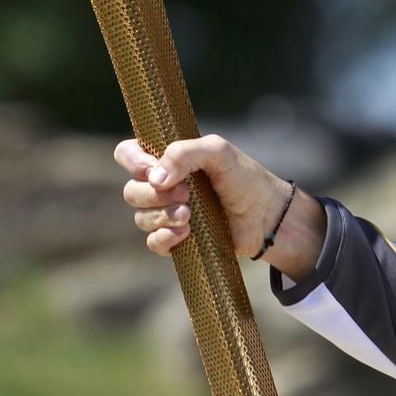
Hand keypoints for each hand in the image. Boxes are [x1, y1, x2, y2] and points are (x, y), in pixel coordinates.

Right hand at [114, 134, 325, 278]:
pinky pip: (153, 242)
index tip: (152, 171)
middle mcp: (163, 184)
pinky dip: (163, 238)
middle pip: (131, 190)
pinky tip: (185, 233)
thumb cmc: (245, 177)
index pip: (127, 154)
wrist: (268, 216)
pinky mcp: (177, 238)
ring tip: (190, 215)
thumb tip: (154, 179)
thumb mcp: (218, 152)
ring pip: (140, 217)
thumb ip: (183, 154)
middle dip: (153, 195)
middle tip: (186, 194)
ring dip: (161, 217)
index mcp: (167, 158)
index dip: (133, 163)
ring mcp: (168, 212)